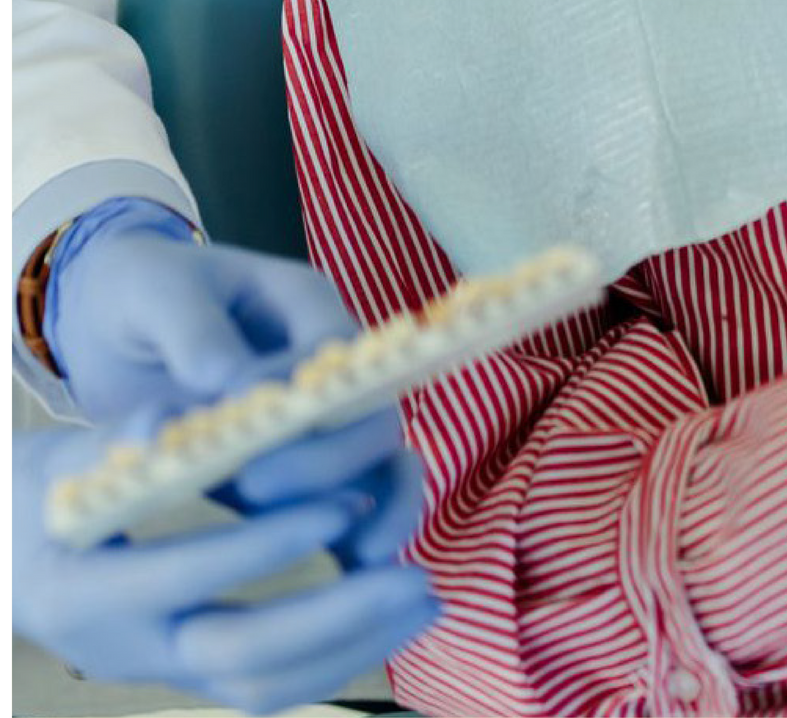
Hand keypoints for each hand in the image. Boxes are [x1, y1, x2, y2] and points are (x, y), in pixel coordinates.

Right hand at [12, 423, 439, 715]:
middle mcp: (127, 646)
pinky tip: (391, 618)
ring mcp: (163, 668)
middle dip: (335, 617)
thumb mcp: (74, 455)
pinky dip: (335, 658)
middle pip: (238, 654)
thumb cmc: (52, 490)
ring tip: (424, 596)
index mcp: (89, 588)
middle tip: (413, 575)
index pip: (188, 574)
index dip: (269, 543)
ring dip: (352, 646)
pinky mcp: (194, 672)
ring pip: (263, 686)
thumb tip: (169, 421)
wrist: (18, 556)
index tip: (343, 503)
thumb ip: (125, 438)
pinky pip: (268, 686)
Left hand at [49, 215, 425, 562]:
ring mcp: (319, 415)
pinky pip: (348, 499)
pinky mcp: (301, 463)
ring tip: (364, 558)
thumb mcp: (157, 293)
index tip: (255, 440)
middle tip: (257, 491)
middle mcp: (326, 361)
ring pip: (379, 461)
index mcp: (302, 304)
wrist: (115, 319)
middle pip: (368, 412)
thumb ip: (194, 331)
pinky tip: (355, 577)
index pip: (338, 348)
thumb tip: (230, 380)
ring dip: (380, 505)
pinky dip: (359, 533)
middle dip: (331, 460)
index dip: (314, 397)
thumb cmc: (144, 290)